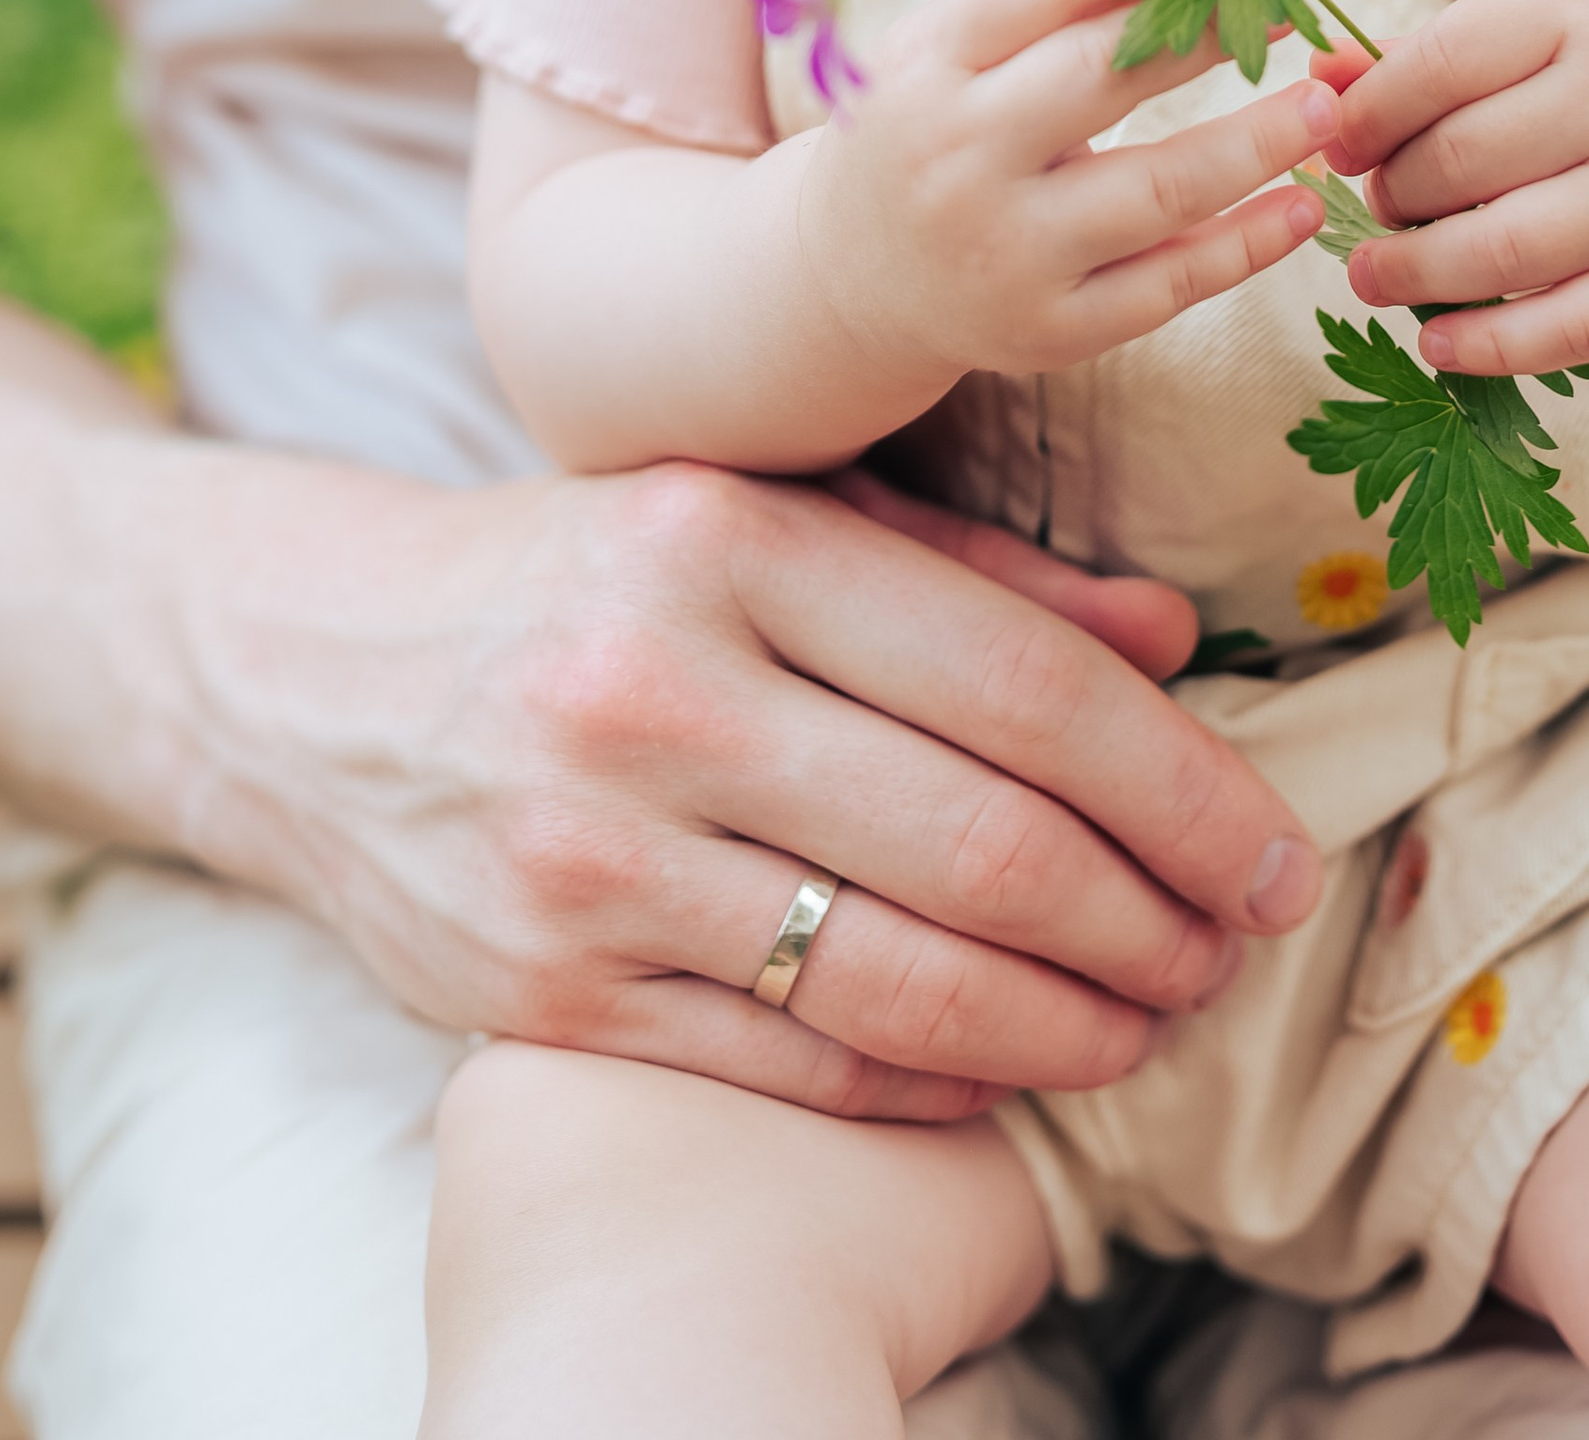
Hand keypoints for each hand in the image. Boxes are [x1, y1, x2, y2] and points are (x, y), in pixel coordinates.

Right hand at [194, 444, 1324, 1128]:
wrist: (316, 675)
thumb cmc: (586, 578)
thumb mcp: (755, 513)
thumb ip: (967, 571)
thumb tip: (1173, 637)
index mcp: (722, 537)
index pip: (1019, 677)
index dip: (1179, 782)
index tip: (1273, 845)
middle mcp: (649, 689)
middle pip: (984, 840)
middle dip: (1156, 916)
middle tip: (1238, 945)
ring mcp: (587, 854)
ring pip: (903, 975)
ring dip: (1071, 1020)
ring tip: (1153, 1014)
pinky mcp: (545, 992)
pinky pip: (796, 1059)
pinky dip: (936, 1076)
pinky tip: (1012, 1065)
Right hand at [792, 0, 1337, 399]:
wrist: (850, 278)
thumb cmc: (924, 127)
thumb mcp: (950, 48)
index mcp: (925, 67)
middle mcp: (957, 159)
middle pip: (1104, 77)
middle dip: (1209, 31)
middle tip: (1287, 1)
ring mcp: (1005, 252)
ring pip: (1159, 189)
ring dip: (1259, 142)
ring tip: (1323, 105)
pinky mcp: (1049, 329)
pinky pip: (1169, 285)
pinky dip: (1246, 246)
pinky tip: (1301, 207)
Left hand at [1325, 0, 1588, 380]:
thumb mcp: (1548, 21)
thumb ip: (1433, 52)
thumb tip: (1313, 80)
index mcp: (1588, 11)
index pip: (1443, 63)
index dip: (1366, 113)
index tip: (1334, 143)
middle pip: (1464, 160)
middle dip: (1392, 193)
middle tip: (1374, 207)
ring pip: (1507, 250)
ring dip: (1416, 274)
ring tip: (1375, 274)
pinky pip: (1570, 330)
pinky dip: (1489, 347)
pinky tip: (1438, 342)